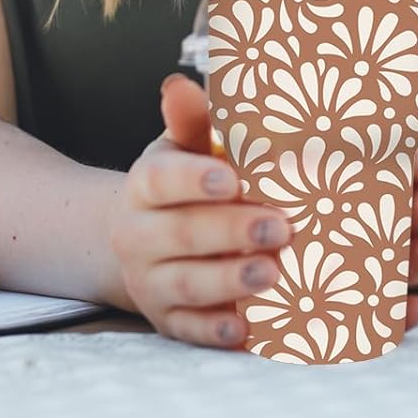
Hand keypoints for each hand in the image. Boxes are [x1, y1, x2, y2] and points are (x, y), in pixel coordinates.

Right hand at [108, 72, 290, 349]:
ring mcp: (148, 280)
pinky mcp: (165, 319)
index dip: (195, 180)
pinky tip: (248, 328)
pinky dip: (216, 332)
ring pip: (185, 284)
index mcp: (143, 184)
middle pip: (180, 233)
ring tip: (274, 273)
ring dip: (229, 282)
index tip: (234, 178)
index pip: (161, 180)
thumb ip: (191, 121)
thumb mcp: (185, 148)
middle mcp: (136, 234)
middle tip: (281, 227)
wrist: (147, 239)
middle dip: (231, 231)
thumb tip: (178, 85)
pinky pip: (188, 330)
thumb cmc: (184, 184)